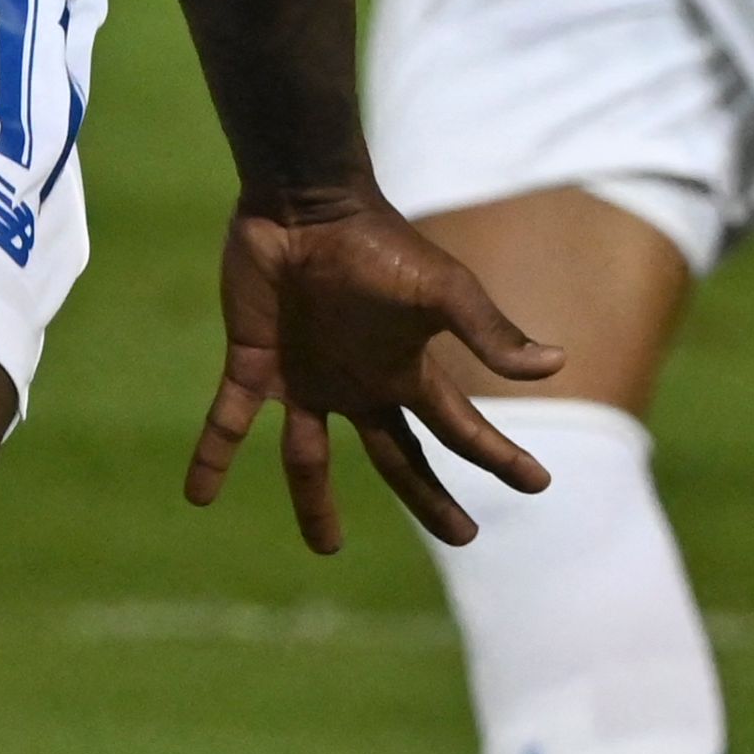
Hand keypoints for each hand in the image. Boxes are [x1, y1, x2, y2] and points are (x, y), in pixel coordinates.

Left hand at [189, 184, 561, 551]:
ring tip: (325, 548)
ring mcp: (304, 377)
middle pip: (398, 456)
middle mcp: (358, 383)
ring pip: (308, 456)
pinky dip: (213, 456)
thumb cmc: (377, 242)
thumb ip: (488, 332)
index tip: (538, 484)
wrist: (304, 204)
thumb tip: (555, 366)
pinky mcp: (254, 363)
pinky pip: (228, 421)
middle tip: (463, 537)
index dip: (497, 457)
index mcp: (404, 369)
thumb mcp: (440, 289)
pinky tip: (198, 496)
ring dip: (314, 502)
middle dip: (428, 496)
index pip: (460, 428)